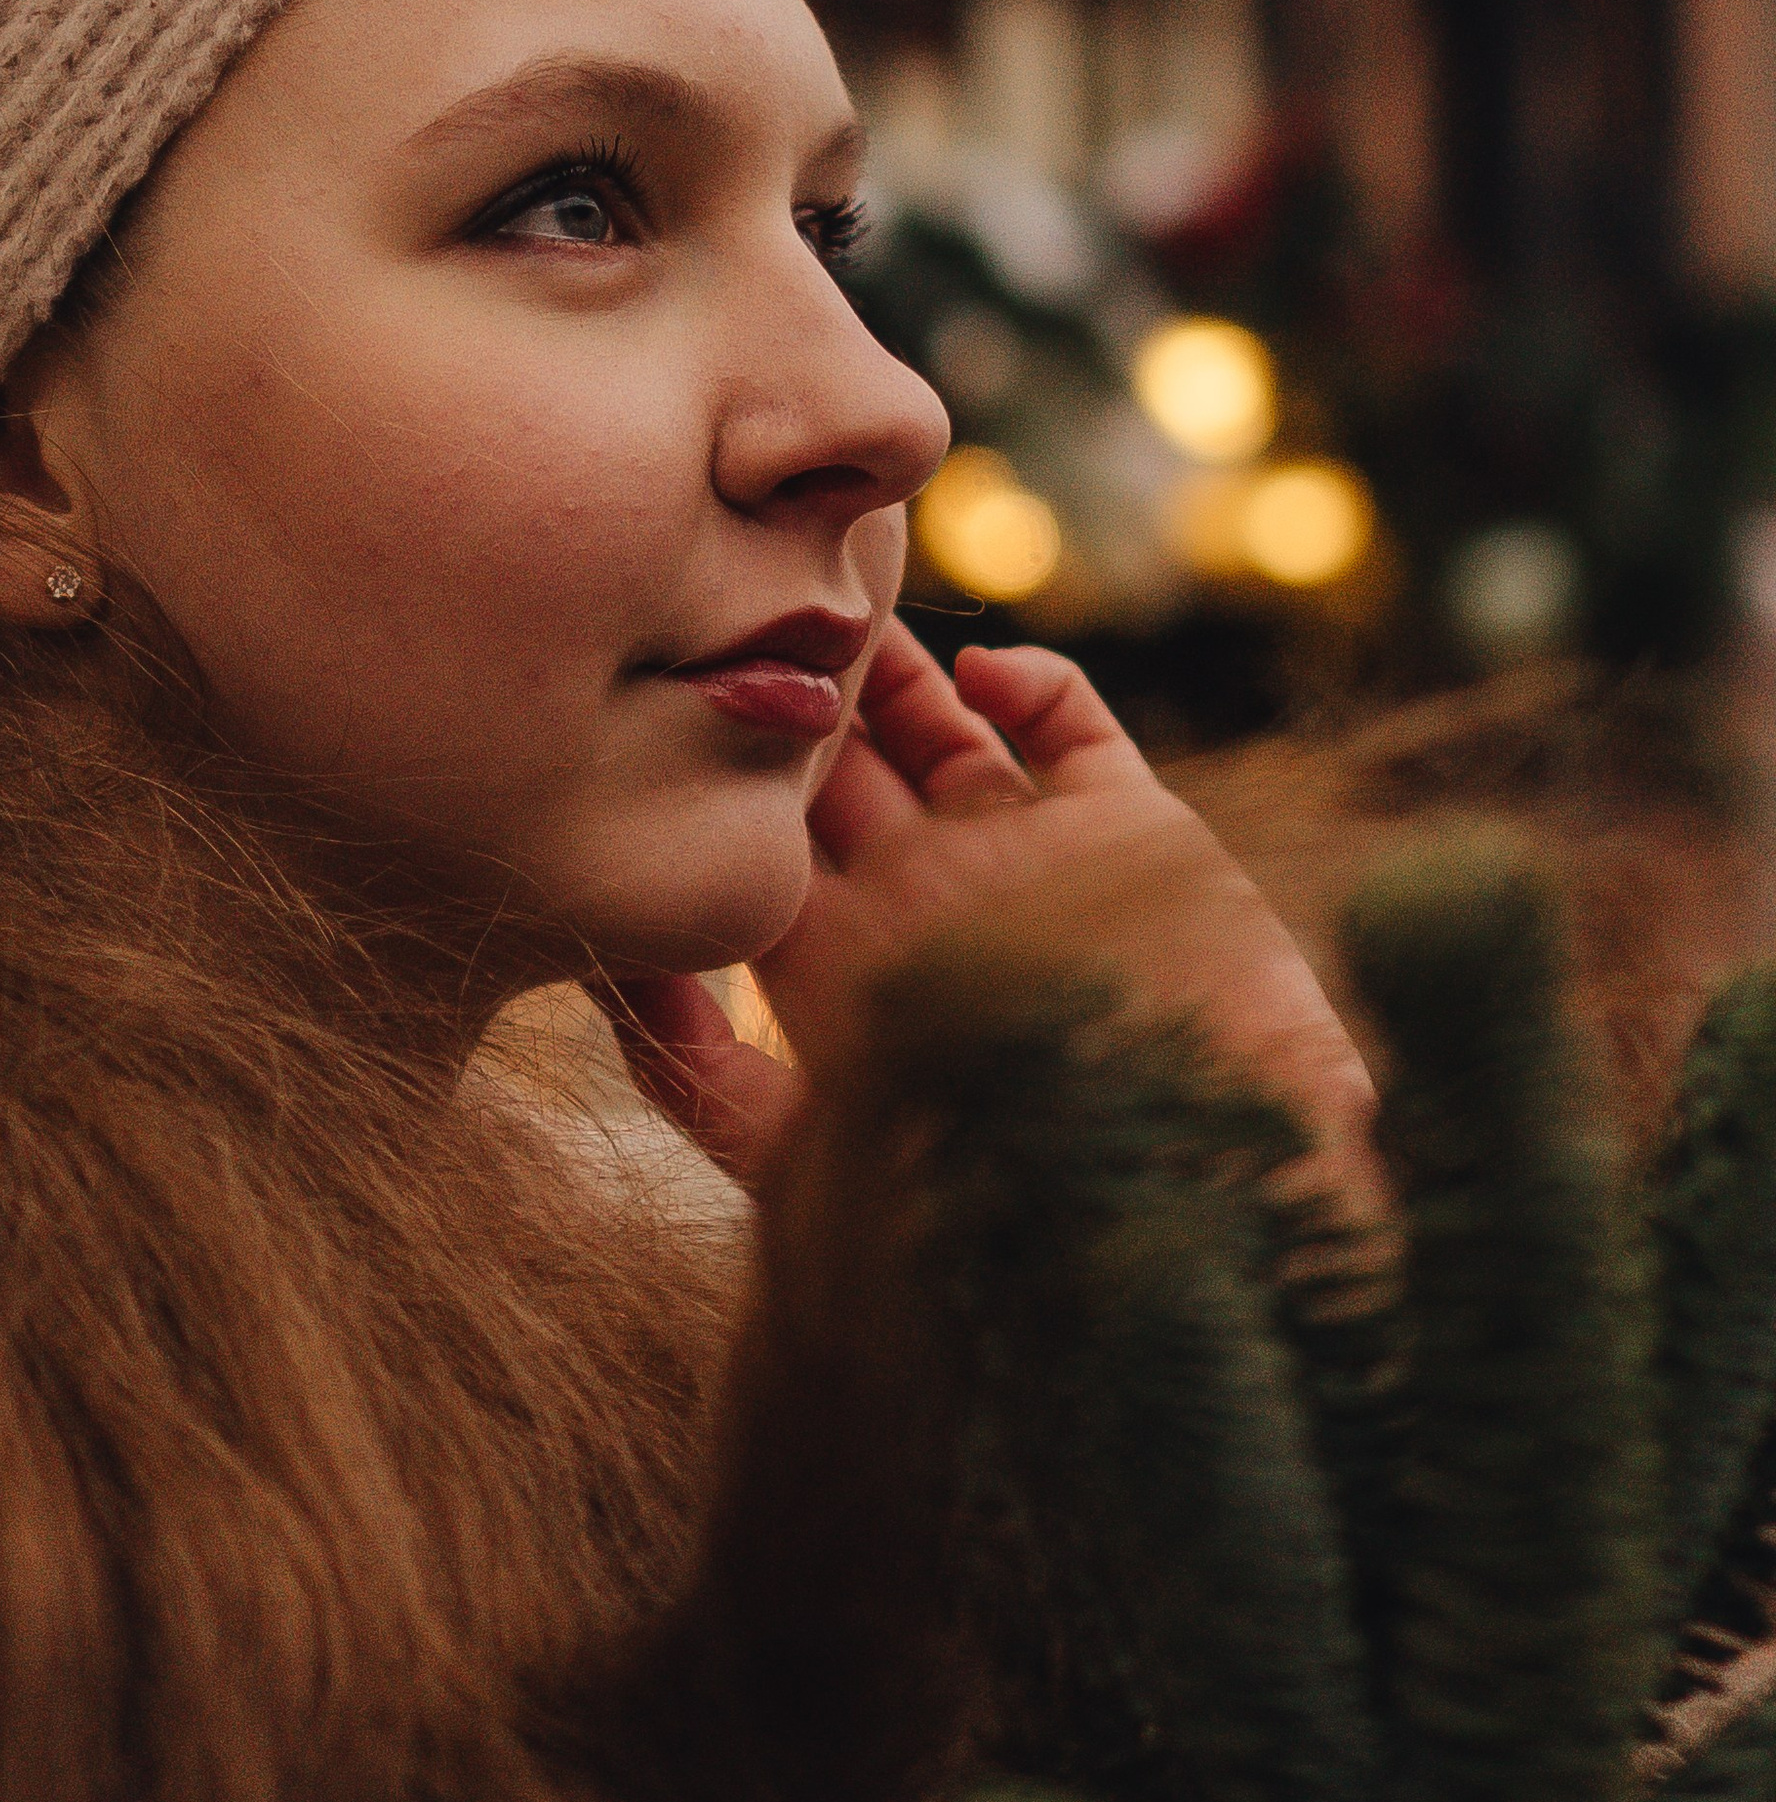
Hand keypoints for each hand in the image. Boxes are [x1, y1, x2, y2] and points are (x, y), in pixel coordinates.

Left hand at [602, 623, 1379, 1213]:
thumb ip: (701, 1077)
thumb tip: (613, 974)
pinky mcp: (1127, 830)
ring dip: (894, 666)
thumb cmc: (986, 1186)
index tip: (683, 691)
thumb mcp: (800, 1157)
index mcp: (847, 961)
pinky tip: (986, 670)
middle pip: (842, 767)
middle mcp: (928, 899)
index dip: (728, 769)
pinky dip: (1033, 678)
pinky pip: (1071, 724)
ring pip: (941, 729)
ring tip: (849, 603)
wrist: (1188, 1199)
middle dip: (802, 697)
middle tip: (751, 603)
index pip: (764, 837)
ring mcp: (1025, 858)